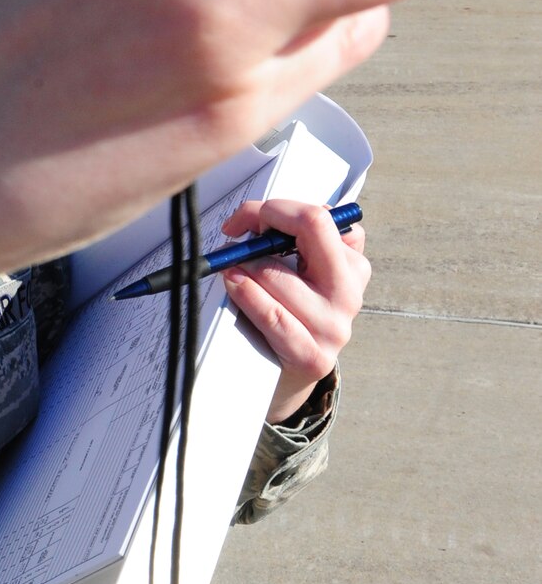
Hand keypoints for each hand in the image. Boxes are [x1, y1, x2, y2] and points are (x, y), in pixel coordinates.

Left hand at [219, 198, 370, 423]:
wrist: (285, 375)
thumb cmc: (286, 312)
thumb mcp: (301, 273)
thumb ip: (297, 240)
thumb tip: (265, 215)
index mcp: (352, 264)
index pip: (320, 216)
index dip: (278, 207)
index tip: (248, 217)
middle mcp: (349, 292)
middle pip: (313, 228)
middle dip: (265, 218)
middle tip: (237, 232)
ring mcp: (335, 327)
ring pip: (279, 273)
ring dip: (246, 266)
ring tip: (232, 270)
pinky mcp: (314, 357)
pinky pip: (275, 317)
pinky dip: (248, 296)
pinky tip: (233, 284)